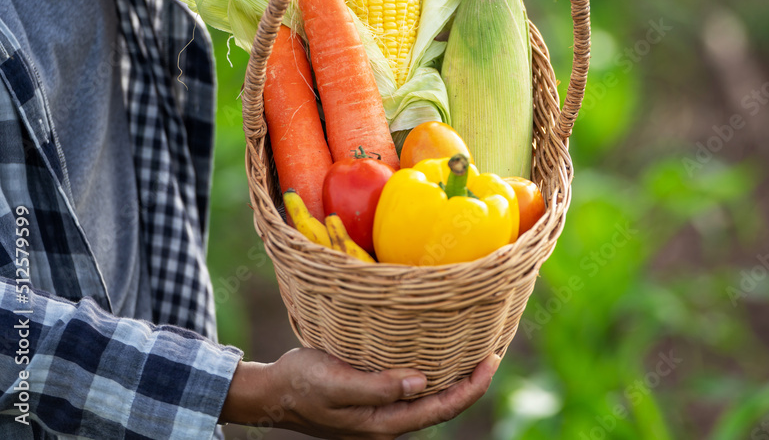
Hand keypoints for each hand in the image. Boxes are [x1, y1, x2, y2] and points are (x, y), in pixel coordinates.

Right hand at [220, 347, 499, 437]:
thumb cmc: (301, 384)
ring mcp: (382, 411)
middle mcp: (389, 421)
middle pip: (442, 405)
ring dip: (454, 376)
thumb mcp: (336, 383)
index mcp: (384, 422)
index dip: (472, 387)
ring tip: (474, 350)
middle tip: (493, 351)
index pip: (441, 408)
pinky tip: (438, 353)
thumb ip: (379, 386)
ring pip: (430, 397)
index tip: (492, 359)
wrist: (271, 393)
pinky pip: (414, 388)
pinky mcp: (375, 397)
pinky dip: (433, 371)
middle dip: (471, 382)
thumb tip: (421, 382)